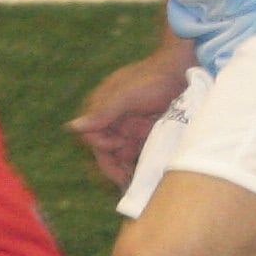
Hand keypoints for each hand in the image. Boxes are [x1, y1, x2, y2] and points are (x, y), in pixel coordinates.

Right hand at [67, 48, 191, 188]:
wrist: (184, 71)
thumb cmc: (152, 79)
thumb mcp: (127, 96)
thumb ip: (102, 113)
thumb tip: (72, 127)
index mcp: (102, 106)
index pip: (93, 136)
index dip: (103, 146)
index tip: (119, 147)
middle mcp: (113, 118)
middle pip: (106, 148)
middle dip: (114, 164)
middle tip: (126, 181)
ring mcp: (129, 125)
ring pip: (120, 153)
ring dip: (125, 167)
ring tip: (134, 184)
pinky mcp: (145, 131)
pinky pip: (136, 151)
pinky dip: (138, 162)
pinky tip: (142, 175)